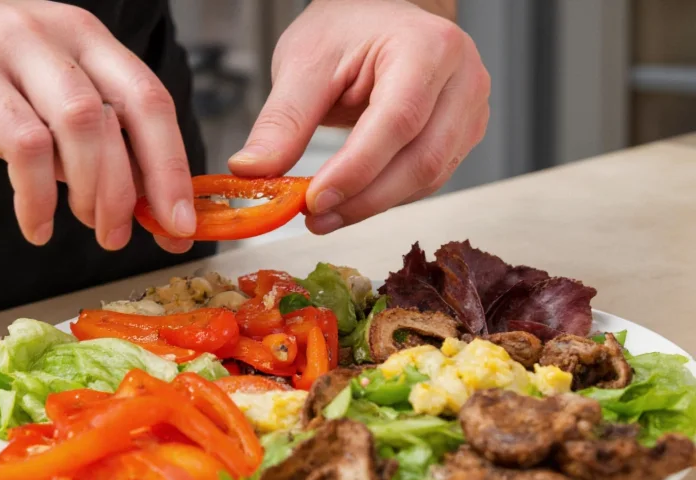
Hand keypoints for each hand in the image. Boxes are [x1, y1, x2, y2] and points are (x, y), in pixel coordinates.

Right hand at [0, 0, 197, 249]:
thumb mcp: (37, 101)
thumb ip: (83, 143)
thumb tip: (134, 203)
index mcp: (86, 39)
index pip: (150, 100)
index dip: (173, 165)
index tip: (184, 219)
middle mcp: (57, 35)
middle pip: (127, 112)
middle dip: (147, 184)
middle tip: (140, 235)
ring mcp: (13, 47)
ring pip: (83, 126)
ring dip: (98, 192)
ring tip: (96, 232)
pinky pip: (23, 146)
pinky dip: (37, 197)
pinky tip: (37, 225)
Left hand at [228, 0, 489, 233]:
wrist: (376, 18)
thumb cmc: (347, 31)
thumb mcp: (304, 65)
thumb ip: (282, 122)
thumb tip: (253, 171)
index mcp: (427, 47)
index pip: (397, 120)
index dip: (356, 169)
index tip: (315, 199)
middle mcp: (461, 78)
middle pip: (421, 159)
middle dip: (363, 199)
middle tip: (315, 217)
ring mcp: (469, 109)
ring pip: (428, 178)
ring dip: (373, 205)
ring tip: (325, 213)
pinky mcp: (463, 135)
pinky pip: (428, 180)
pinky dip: (386, 197)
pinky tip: (352, 199)